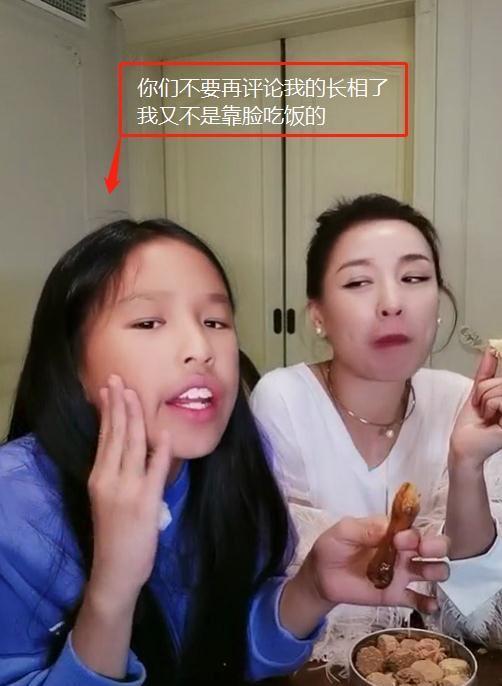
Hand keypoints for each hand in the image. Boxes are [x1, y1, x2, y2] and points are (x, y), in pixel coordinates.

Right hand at [87, 374, 171, 604]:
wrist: (115, 570)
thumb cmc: (115, 534)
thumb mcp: (107, 498)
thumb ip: (118, 472)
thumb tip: (133, 444)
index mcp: (98, 478)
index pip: (105, 437)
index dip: (108, 411)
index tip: (110, 389)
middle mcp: (109, 479)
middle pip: (117, 434)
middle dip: (120, 404)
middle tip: (120, 380)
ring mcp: (128, 490)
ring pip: (133, 445)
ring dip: (136, 417)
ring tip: (134, 394)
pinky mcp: (146, 501)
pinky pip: (156, 470)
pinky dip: (160, 451)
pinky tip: (164, 433)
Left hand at [305, 516, 448, 613]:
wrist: (321, 577)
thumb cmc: (332, 547)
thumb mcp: (344, 531)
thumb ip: (365, 528)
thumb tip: (388, 527)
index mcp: (390, 531)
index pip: (412, 528)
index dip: (412, 533)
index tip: (400, 540)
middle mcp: (402, 550)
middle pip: (433, 546)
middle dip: (436, 546)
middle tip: (423, 551)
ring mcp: (401, 573)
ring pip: (433, 570)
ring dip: (438, 571)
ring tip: (428, 575)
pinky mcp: (396, 595)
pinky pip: (418, 600)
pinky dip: (429, 603)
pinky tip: (430, 604)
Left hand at [450, 347, 501, 466]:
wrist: (464, 443)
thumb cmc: (472, 421)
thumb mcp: (479, 391)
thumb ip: (487, 372)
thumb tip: (491, 350)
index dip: (493, 377)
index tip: (491, 364)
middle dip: (485, 390)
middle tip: (481, 406)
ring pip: (501, 389)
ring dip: (485, 400)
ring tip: (486, 414)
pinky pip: (501, 400)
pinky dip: (489, 407)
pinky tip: (490, 420)